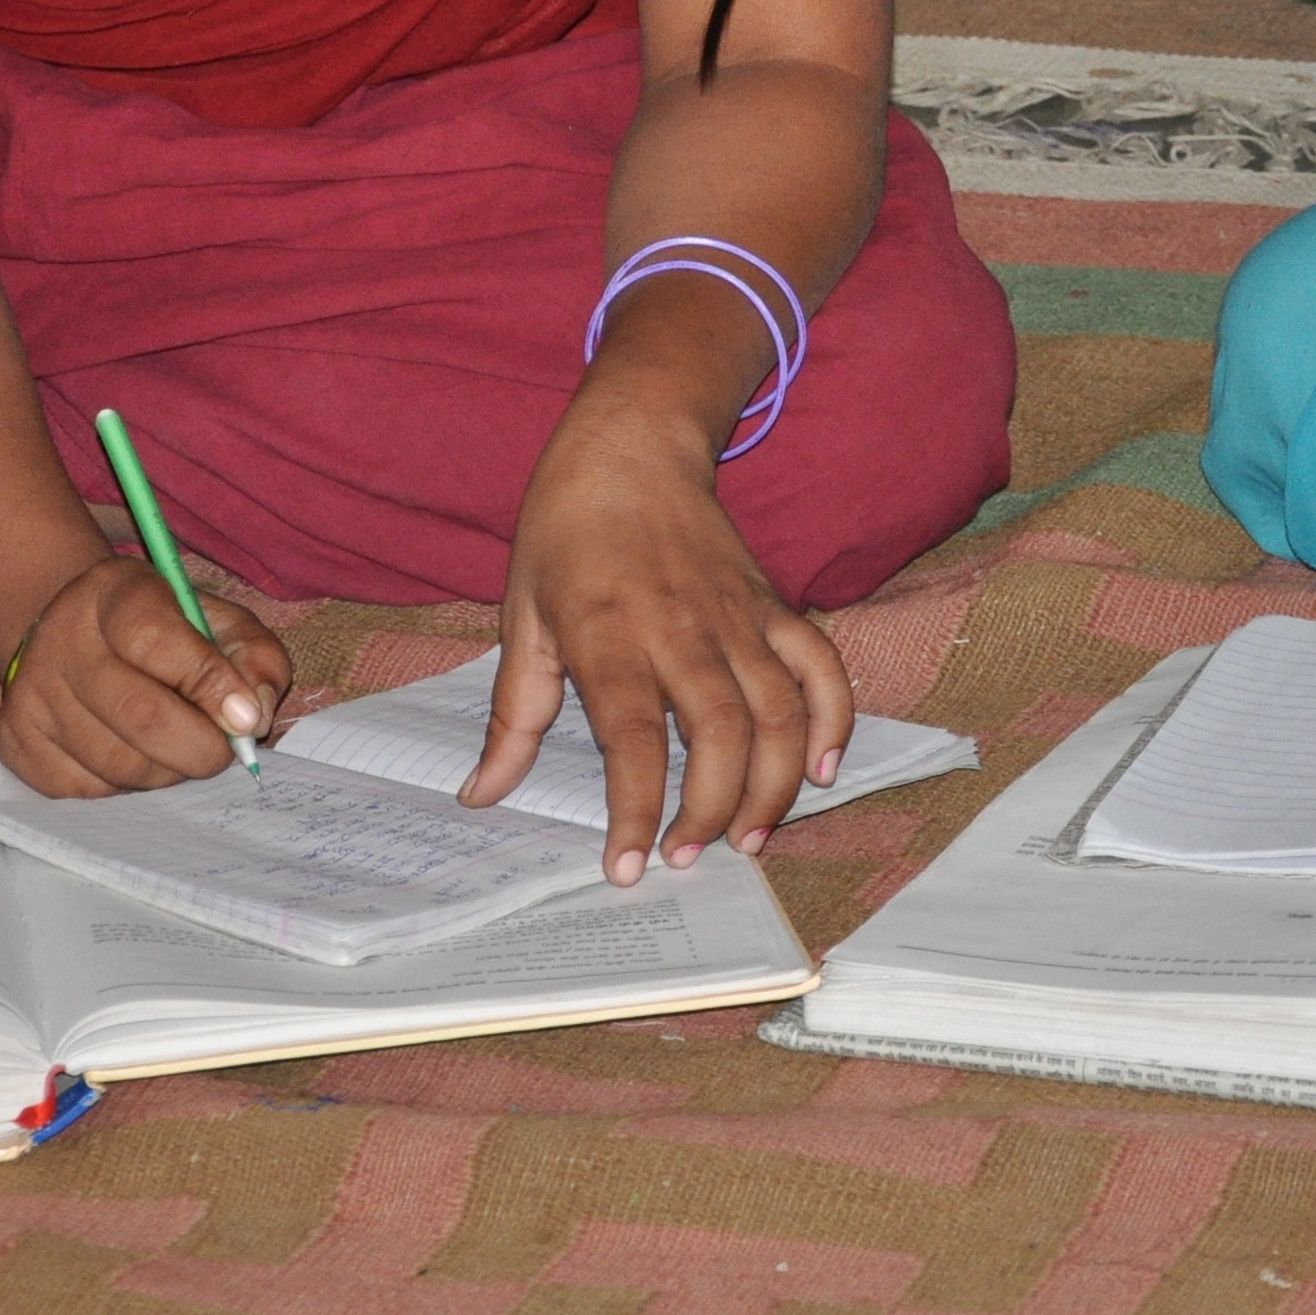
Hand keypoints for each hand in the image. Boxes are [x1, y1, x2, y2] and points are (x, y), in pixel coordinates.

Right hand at [0, 555, 289, 795]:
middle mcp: (61, 640)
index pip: (156, 642)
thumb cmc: (163, 631)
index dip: (209, 684)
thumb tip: (253, 717)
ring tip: (177, 747)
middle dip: (200, 748)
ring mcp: (31, 695)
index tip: (244, 718)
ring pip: (118, 765)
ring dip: (167, 771)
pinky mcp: (16, 742)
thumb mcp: (218, 621)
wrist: (70, 632)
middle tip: (221, 751)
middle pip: (139, 716)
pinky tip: (134, 755)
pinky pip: (88, 790)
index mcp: (115, 592)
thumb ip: (254, 658)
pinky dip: (127, 787)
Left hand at [465, 394, 854, 885]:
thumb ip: (511, 714)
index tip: (628, 867)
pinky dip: (833, 720)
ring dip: (774, 784)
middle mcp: (682, 627)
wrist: (631, 447)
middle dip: (713, 809)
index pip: (632, 738)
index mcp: (609, 633)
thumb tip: (483, 792)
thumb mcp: (520, 617)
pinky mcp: (773, 605)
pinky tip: (821, 770)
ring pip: (780, 711)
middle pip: (721, 732)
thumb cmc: (564, 533)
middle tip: (688, 857)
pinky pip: (820, 667)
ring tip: (750, 838)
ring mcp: (737, 616)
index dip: (634, 810)